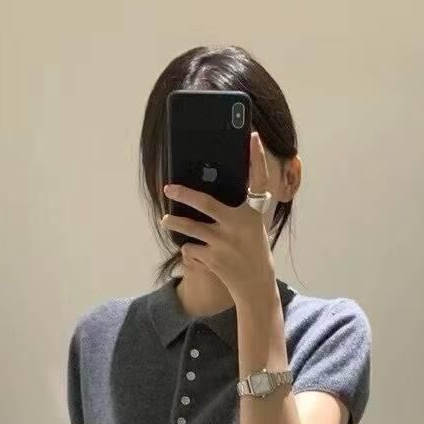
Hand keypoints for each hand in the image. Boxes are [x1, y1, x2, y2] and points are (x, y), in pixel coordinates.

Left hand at [161, 131, 276, 306]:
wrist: (256, 287)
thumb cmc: (253, 251)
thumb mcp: (252, 227)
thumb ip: (238, 209)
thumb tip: (212, 187)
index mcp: (253, 214)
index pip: (257, 181)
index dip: (257, 158)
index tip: (253, 137)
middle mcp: (239, 226)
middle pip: (205, 203)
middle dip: (183, 193)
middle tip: (168, 187)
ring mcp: (224, 244)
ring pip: (189, 228)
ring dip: (174, 222)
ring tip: (166, 219)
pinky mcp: (213, 260)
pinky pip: (191, 248)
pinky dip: (189, 248)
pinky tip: (194, 250)